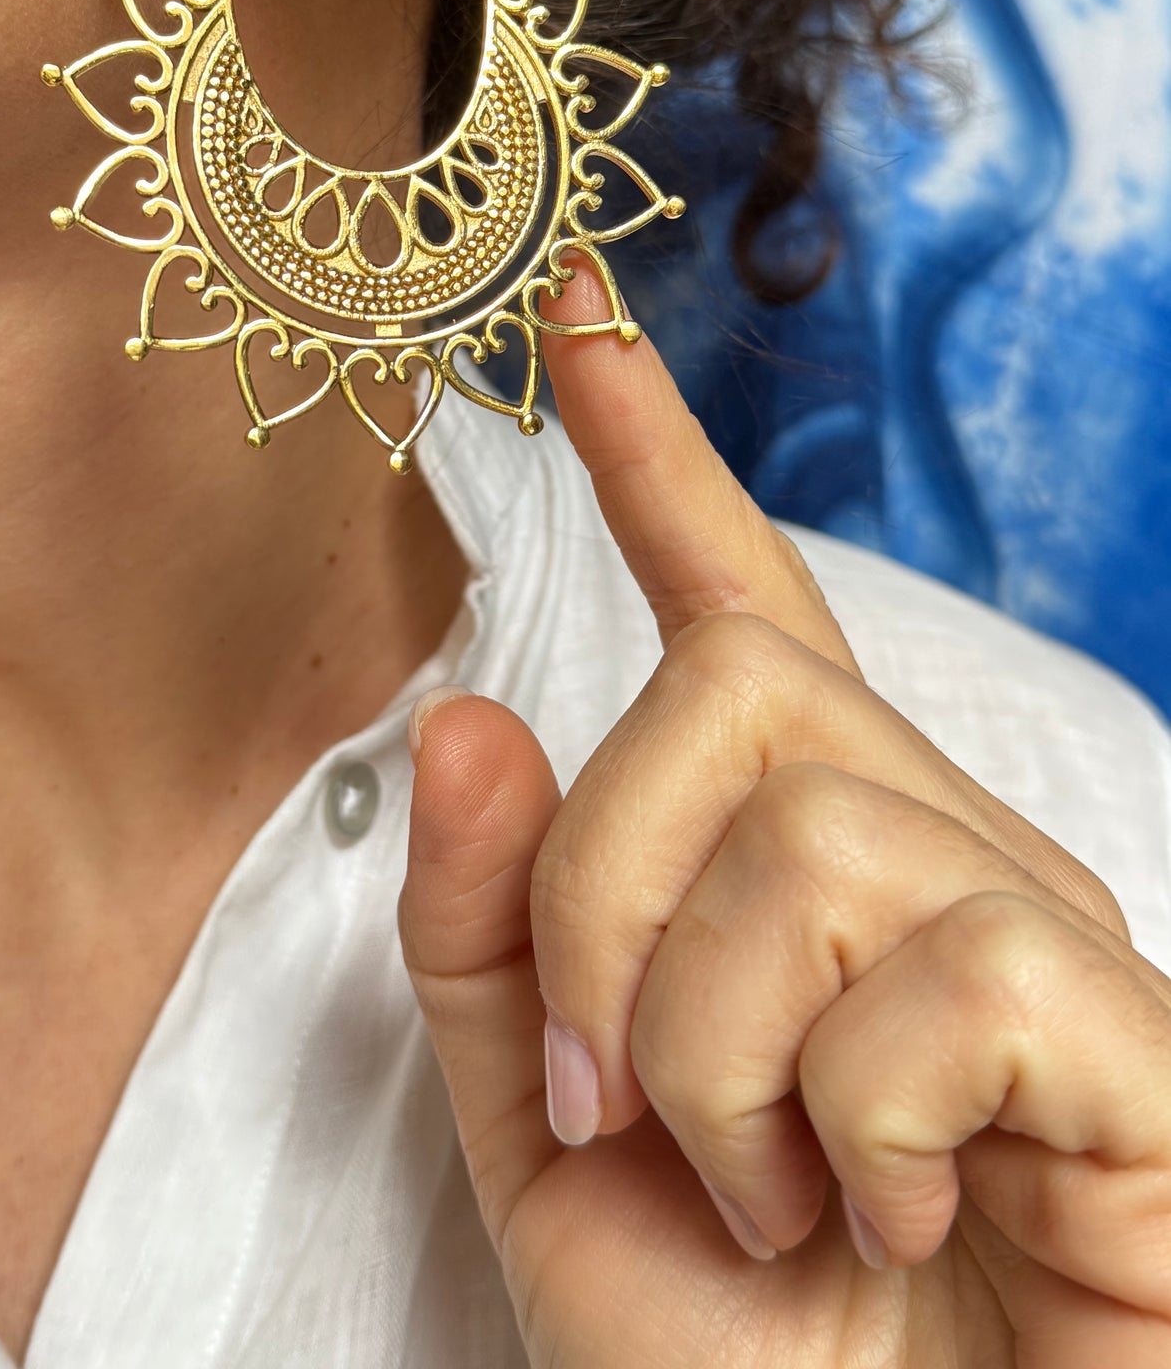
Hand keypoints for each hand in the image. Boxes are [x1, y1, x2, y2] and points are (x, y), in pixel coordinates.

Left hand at [397, 260, 1170, 1367]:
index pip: (735, 595)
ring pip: (808, 837)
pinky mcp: (1127, 1042)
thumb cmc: (740, 1352)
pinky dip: (849, 1130)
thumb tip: (466, 715)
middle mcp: (934, 842)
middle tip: (633, 1108)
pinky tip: (889, 1217)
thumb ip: (490, 939)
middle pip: (725, 696)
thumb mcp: (555, 1144)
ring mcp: (1039, 930)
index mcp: (802, 849)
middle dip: (608, 906)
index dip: (653, 448)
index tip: (575, 308)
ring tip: (770, 1196)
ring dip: (719, 1060)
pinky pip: (944, 975)